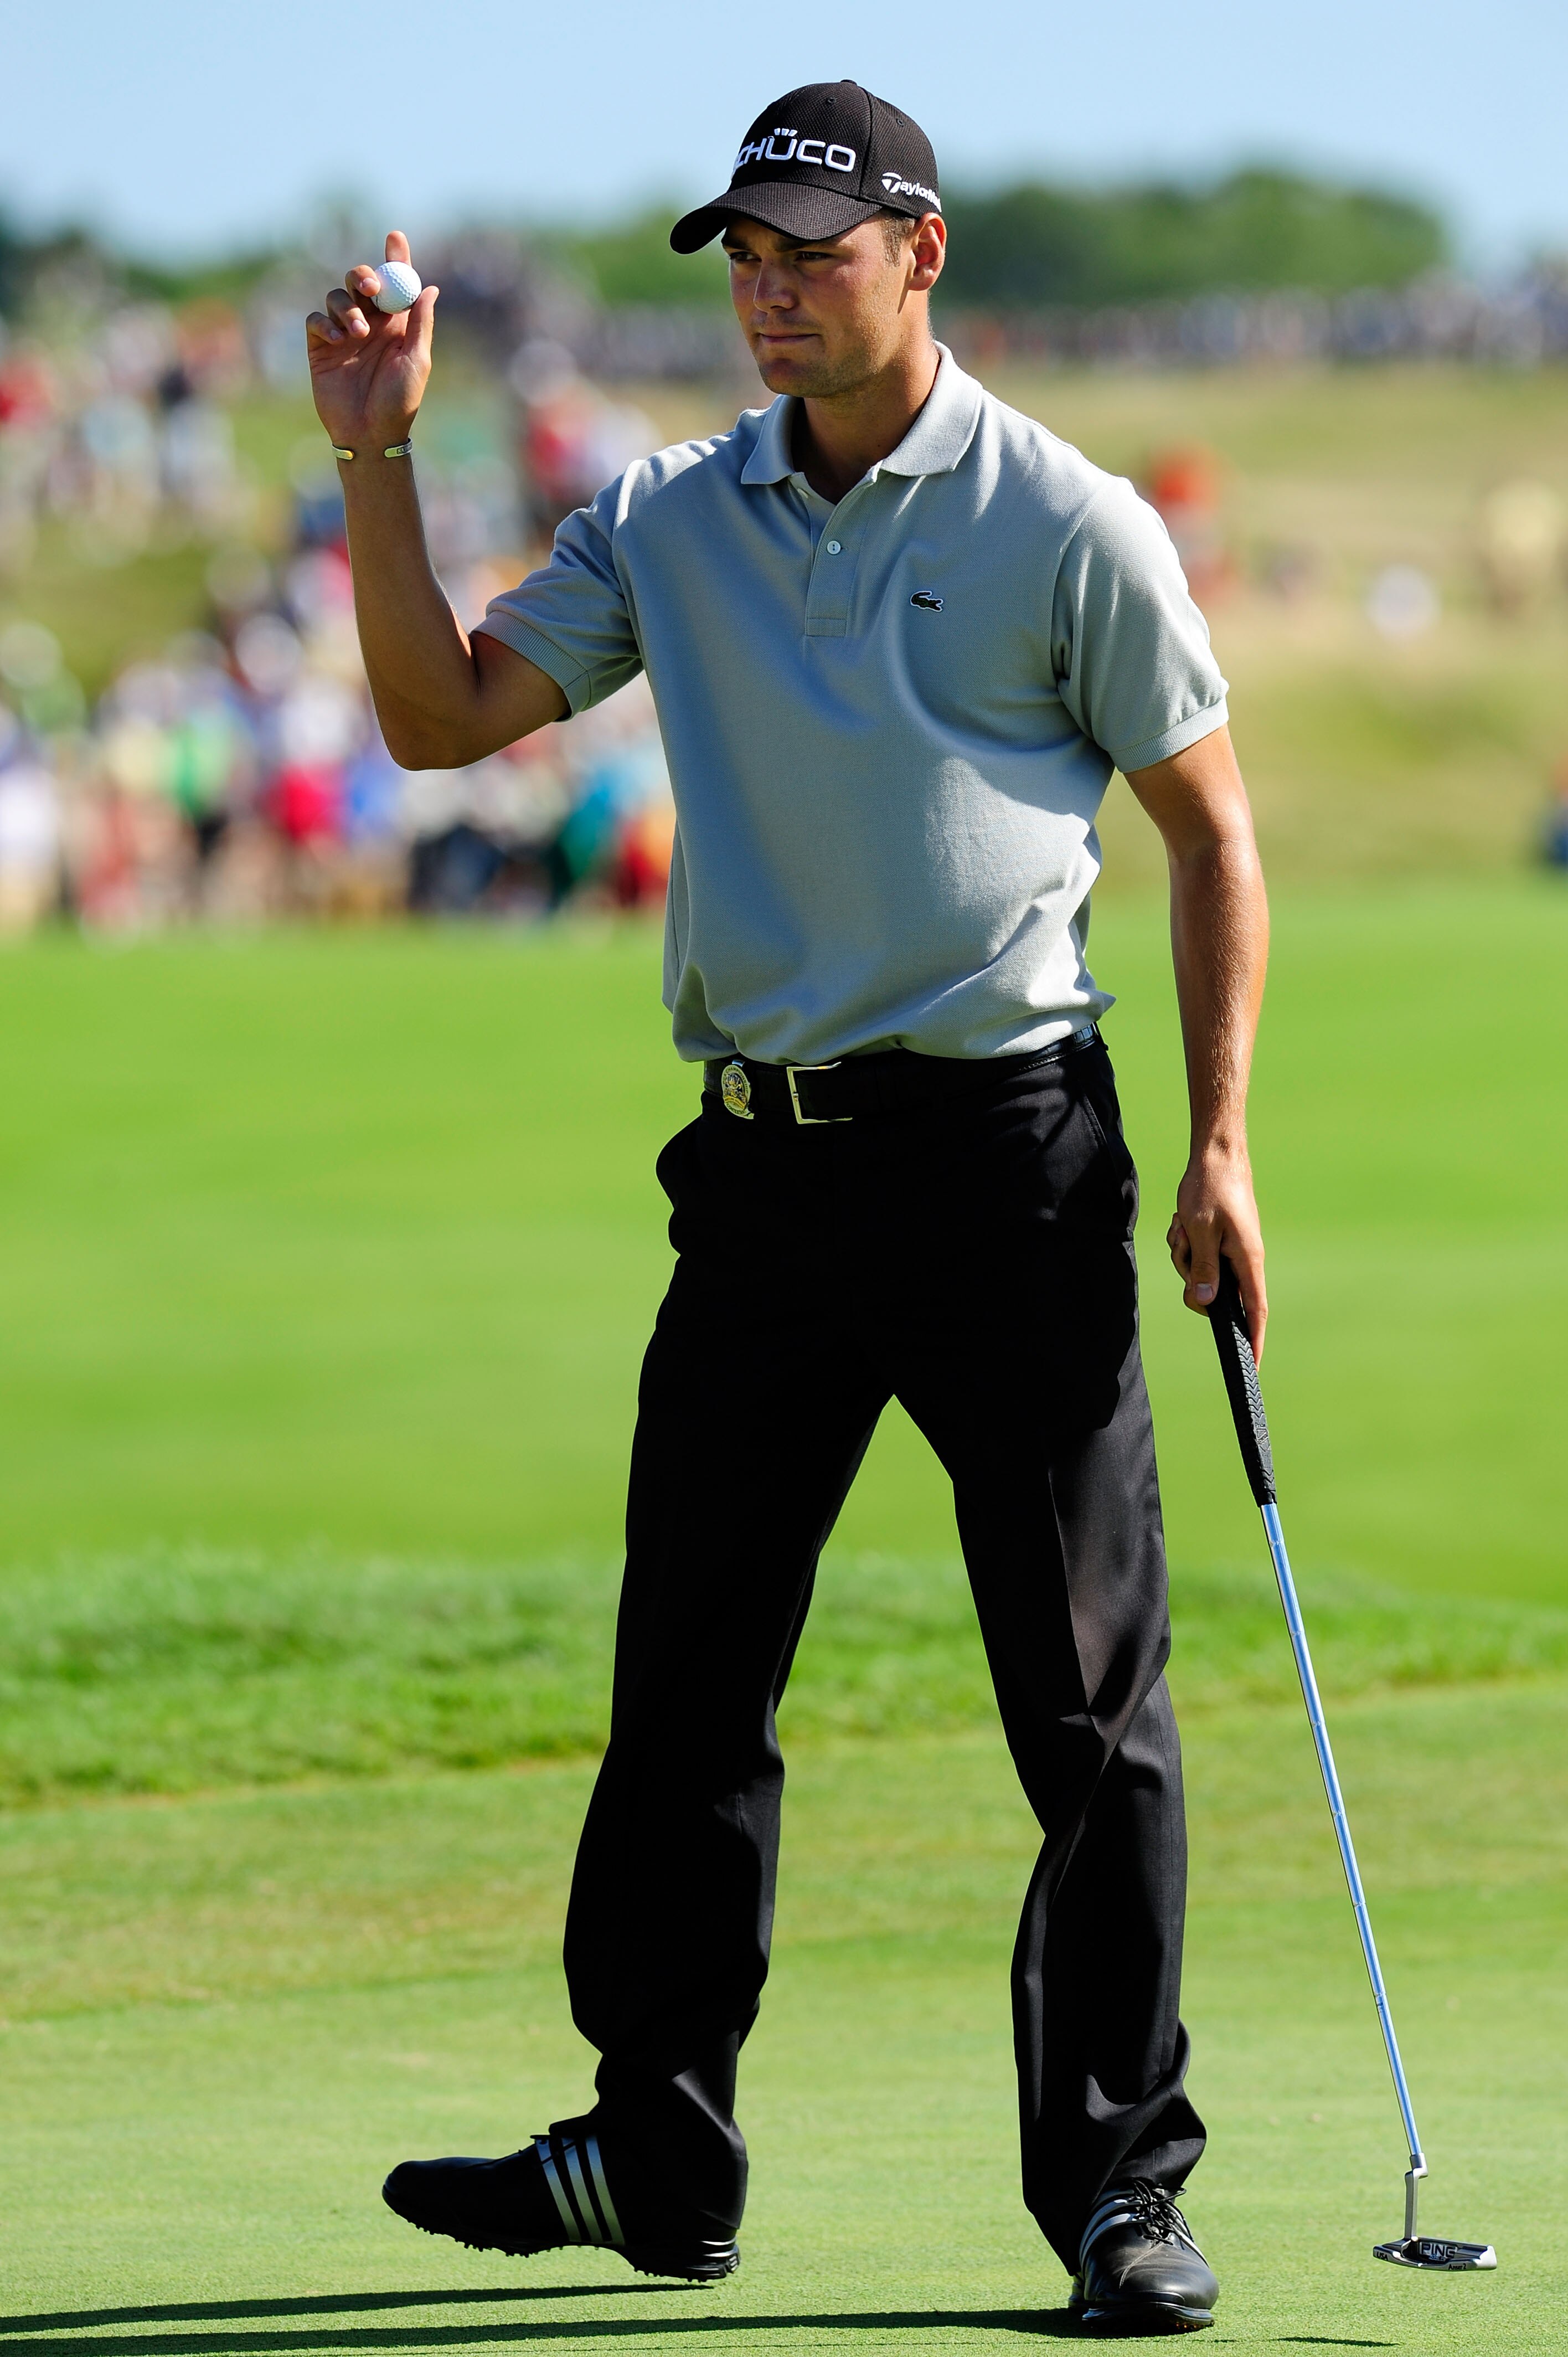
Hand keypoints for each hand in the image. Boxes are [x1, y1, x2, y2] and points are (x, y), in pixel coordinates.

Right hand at [306, 232, 437, 453]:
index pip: (395, 284)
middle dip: (362, 277)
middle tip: (368, 288)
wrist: (370, 434)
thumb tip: (429, 287)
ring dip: (346, 308)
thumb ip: (421, 323)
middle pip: (360, 282)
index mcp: (396, 325)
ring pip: (336, 297)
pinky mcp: (321, 348)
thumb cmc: (400, 403)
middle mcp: (370, 324)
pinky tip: (337, 340)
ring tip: (357, 334)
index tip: (395, 237)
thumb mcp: (417, 361)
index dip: (395, 259)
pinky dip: (325, 323)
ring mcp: (343, 334)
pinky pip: (316, 320)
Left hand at [1167, 1141, 1267, 1361]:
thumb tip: (1207, 1302)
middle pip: (1216, 1293)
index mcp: (1248, 1260)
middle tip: (1183, 1245)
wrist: (1216, 1154)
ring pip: (1200, 1272)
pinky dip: (1183, 1241)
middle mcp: (1244, 1259)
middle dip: (1191, 1277)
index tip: (1252, 1366)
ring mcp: (1232, 1250)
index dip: (1253, 1339)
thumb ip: (1203, 1267)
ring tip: (1183, 1225)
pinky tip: (1181, 1221)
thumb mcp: (1201, 1230)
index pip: (1256, 1311)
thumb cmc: (1211, 1188)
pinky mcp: (1220, 1240)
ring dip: (1183, 1253)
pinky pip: (1196, 1255)